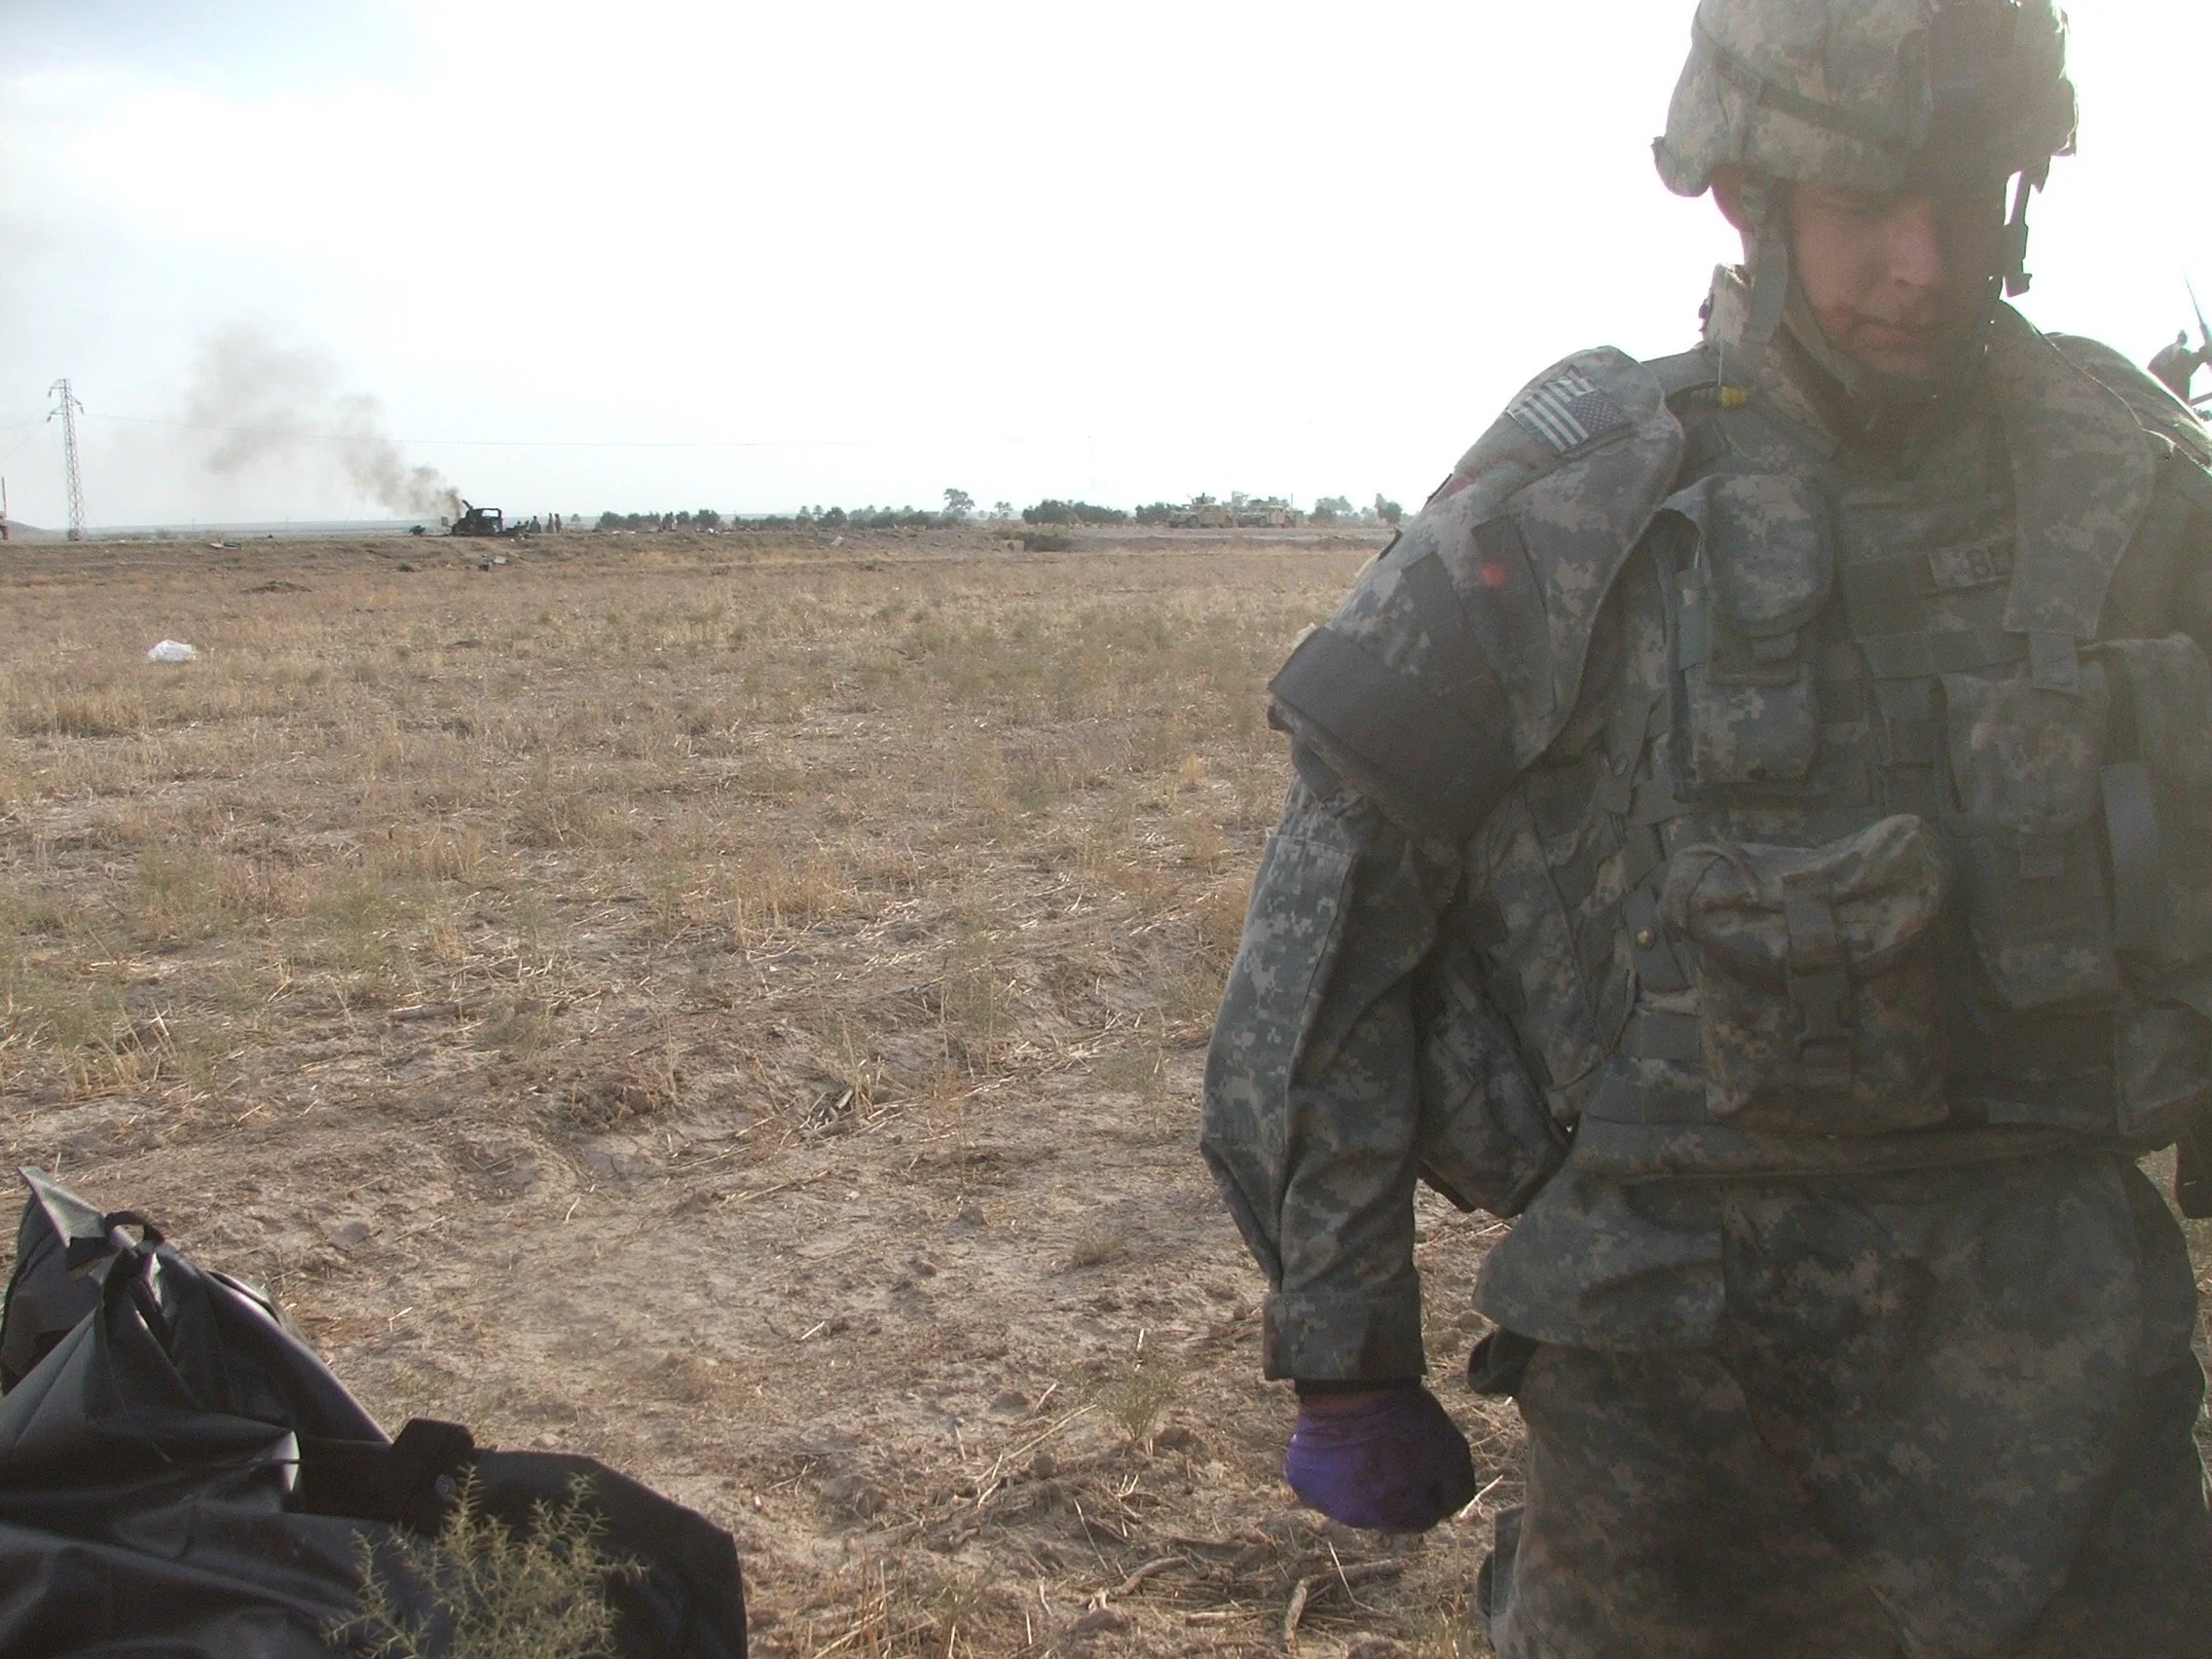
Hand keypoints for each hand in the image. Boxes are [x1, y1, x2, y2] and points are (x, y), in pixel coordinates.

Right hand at [1284, 1385, 1476, 1530]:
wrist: (1352, 1383)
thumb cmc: (1405, 1418)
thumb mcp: (1454, 1454)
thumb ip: (1458, 1493)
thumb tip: (1446, 1509)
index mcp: (1398, 1517)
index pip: (1421, 1517)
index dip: (1426, 1488)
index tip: (1421, 1461)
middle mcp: (1360, 1519)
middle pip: (1385, 1511)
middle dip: (1392, 1488)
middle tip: (1391, 1450)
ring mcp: (1326, 1502)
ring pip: (1351, 1499)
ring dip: (1360, 1480)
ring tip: (1363, 1444)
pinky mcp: (1302, 1482)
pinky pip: (1323, 1483)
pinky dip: (1331, 1469)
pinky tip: (1339, 1443)